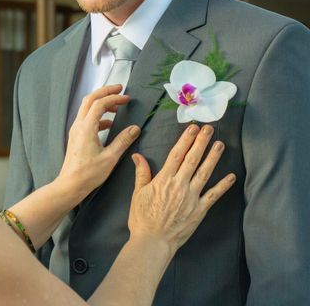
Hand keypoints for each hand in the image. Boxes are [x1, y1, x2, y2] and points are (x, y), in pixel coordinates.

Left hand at [56, 84, 140, 201]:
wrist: (70, 184)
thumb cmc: (88, 174)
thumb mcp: (110, 158)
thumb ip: (123, 141)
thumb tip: (135, 128)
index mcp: (86, 128)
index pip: (99, 104)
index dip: (114, 97)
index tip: (126, 97)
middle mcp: (78, 125)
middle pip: (90, 100)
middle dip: (105, 92)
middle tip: (119, 89)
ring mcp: (76, 130)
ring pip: (87, 108)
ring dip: (101, 103)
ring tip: (117, 106)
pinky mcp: (76, 136)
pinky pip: (87, 119)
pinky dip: (98, 115)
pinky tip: (109, 123)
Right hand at [128, 124, 235, 255]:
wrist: (153, 241)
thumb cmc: (142, 218)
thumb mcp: (138, 193)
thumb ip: (141, 173)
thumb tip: (137, 155)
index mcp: (163, 179)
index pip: (177, 154)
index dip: (185, 140)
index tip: (192, 128)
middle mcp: (179, 185)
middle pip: (192, 159)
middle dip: (201, 142)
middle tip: (209, 129)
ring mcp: (191, 197)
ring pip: (204, 173)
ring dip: (213, 158)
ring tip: (220, 145)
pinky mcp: (200, 210)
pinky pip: (213, 195)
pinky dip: (223, 185)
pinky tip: (231, 176)